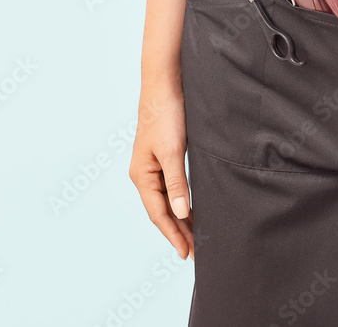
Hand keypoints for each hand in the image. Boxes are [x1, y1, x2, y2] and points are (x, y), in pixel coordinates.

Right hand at [129, 82, 195, 259]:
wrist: (164, 84)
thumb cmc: (166, 114)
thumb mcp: (173, 151)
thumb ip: (177, 183)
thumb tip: (181, 213)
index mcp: (142, 175)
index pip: (158, 214)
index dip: (173, 235)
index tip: (186, 253)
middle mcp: (144, 174)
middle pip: (162, 211)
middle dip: (178, 231)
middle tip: (194, 251)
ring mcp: (153, 166)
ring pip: (167, 200)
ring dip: (180, 218)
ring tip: (195, 236)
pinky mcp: (164, 156)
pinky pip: (171, 187)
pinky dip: (182, 201)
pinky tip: (191, 207)